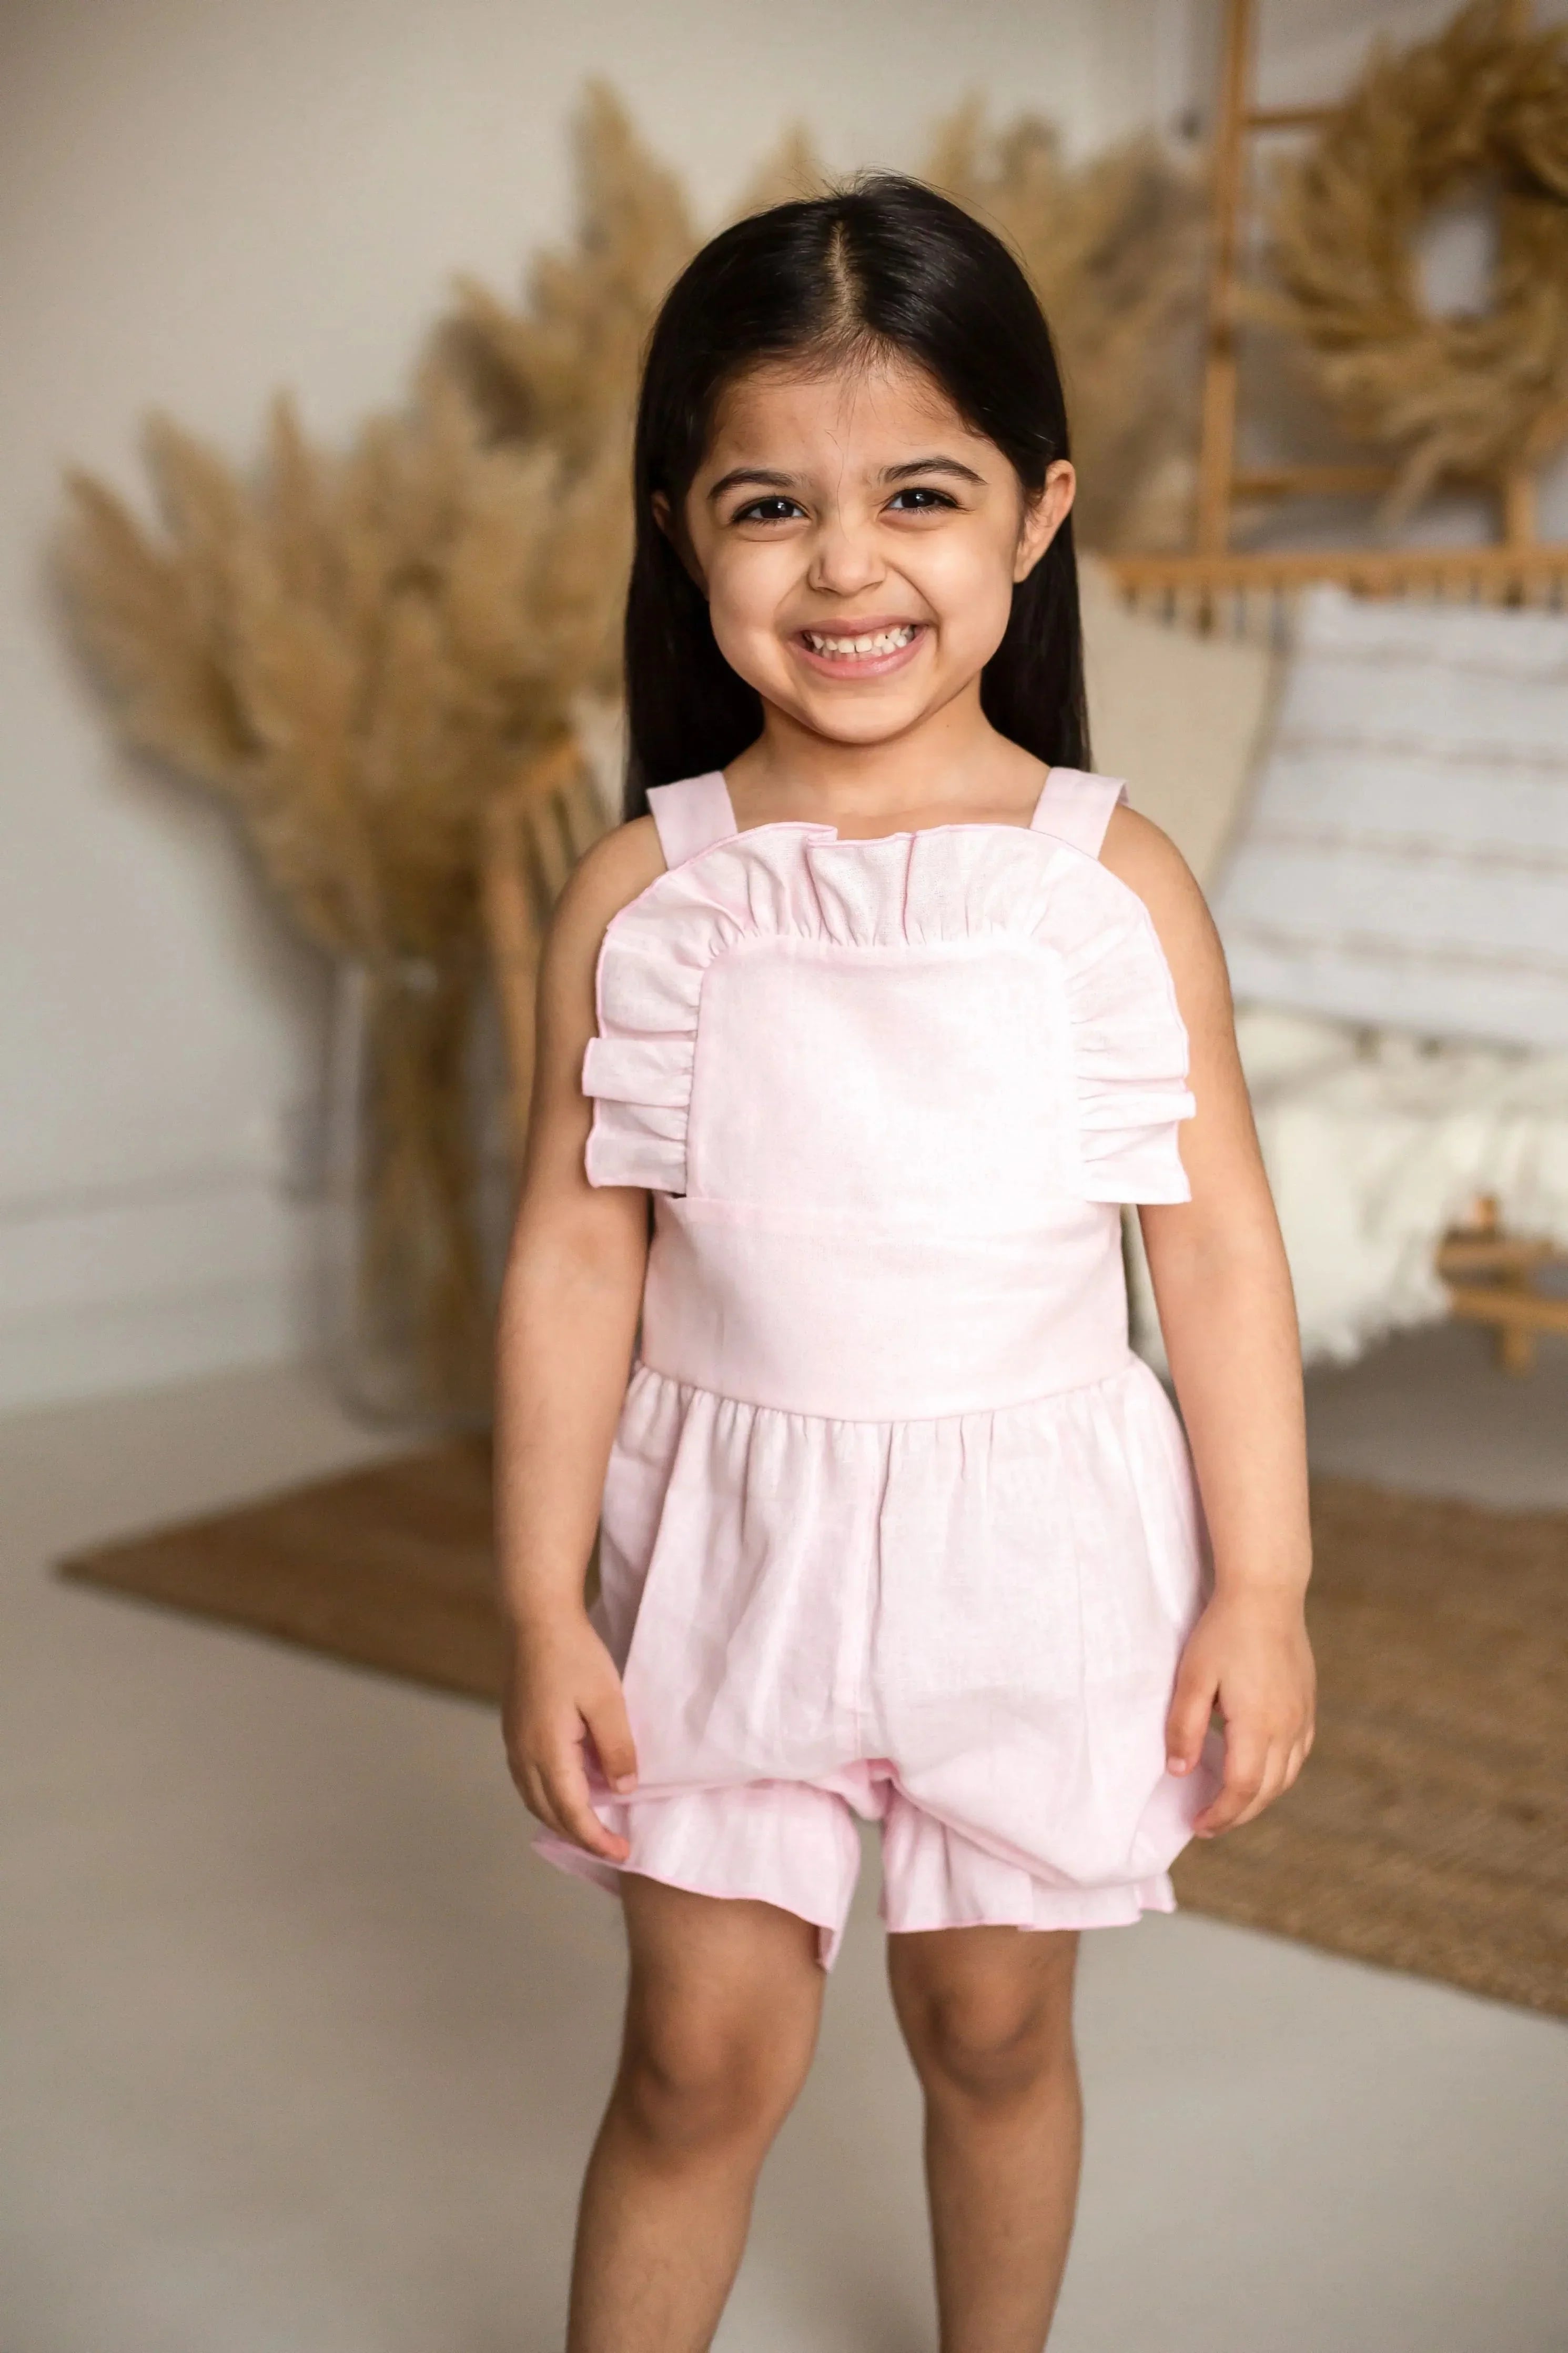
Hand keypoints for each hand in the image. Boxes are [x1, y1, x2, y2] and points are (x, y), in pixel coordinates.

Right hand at [503, 1609, 638, 1863]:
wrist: (534, 1619)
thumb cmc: (573, 1654)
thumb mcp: (607, 1701)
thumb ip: (617, 1749)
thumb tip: (624, 1790)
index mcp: (546, 1751)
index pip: (572, 1813)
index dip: (597, 1838)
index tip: (622, 1853)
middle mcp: (523, 1755)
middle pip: (549, 1814)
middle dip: (580, 1836)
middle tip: (613, 1846)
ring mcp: (514, 1744)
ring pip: (535, 1800)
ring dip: (563, 1819)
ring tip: (594, 1826)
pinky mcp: (515, 1732)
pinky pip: (530, 1781)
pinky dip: (551, 1797)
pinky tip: (572, 1791)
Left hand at [1165, 1589, 1315, 1838]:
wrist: (1266, 1594)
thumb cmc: (1224, 1632)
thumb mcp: (1193, 1677)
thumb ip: (1184, 1727)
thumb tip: (1178, 1771)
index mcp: (1258, 1725)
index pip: (1242, 1788)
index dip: (1220, 1813)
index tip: (1197, 1825)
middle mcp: (1287, 1727)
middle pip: (1267, 1791)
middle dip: (1238, 1814)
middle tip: (1209, 1824)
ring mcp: (1302, 1716)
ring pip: (1287, 1776)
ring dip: (1259, 1798)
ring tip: (1231, 1805)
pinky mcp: (1307, 1704)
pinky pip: (1298, 1755)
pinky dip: (1279, 1775)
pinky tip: (1261, 1772)